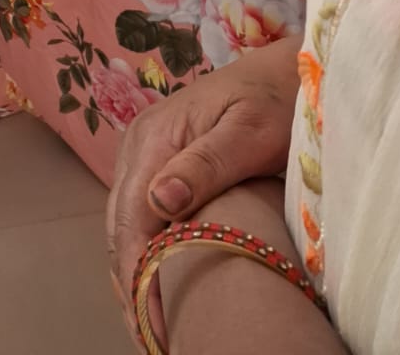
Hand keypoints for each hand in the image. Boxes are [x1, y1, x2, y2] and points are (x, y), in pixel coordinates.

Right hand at [106, 38, 298, 320]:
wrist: (280, 71)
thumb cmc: (273, 101)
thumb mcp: (250, 131)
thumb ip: (206, 164)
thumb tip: (161, 201)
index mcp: (155, 137)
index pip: (133, 218)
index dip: (140, 275)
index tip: (156, 325)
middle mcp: (138, 145)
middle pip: (119, 226)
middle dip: (129, 285)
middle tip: (152, 340)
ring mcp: (143, 153)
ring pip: (122, 224)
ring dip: (131, 274)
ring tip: (149, 324)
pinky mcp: (155, 162)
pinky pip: (135, 215)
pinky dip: (140, 253)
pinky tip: (154, 282)